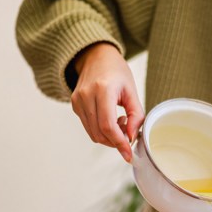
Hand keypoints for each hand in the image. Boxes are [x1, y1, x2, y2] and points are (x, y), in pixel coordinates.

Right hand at [71, 43, 143, 161]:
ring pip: (93, 134)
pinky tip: (110, 118)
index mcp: (102, 90)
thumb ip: (136, 116)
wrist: (96, 57)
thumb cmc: (116, 72)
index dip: (119, 143)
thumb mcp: (132, 91)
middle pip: (99, 133)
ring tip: (120, 122)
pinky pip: (88, 127)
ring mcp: (77, 101)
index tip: (128, 154)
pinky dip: (101, 130)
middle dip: (116, 141)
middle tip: (128, 133)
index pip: (107, 126)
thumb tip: (131, 137)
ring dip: (109, 137)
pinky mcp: (74, 105)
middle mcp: (86, 96)